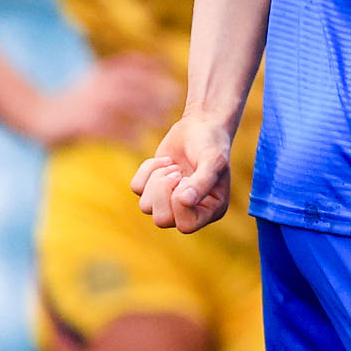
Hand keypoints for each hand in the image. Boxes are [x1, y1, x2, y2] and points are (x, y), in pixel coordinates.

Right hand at [23, 53, 180, 148]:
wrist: (39, 115)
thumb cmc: (76, 99)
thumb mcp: (97, 79)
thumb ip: (122, 74)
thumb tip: (158, 63)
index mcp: (101, 74)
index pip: (131, 64)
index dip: (152, 63)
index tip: (172, 67)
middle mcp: (96, 86)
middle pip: (130, 85)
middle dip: (153, 90)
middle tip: (174, 99)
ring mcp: (88, 105)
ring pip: (121, 106)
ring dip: (144, 113)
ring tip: (162, 121)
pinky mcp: (81, 124)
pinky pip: (107, 130)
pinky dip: (125, 136)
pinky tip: (139, 142)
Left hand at [133, 113, 234, 232]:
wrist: (200, 125)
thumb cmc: (212, 143)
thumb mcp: (213, 161)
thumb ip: (202, 182)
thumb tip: (184, 201)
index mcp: (211, 210)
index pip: (186, 226)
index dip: (179, 204)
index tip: (186, 178)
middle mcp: (191, 210)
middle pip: (161, 220)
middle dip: (164, 192)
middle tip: (177, 171)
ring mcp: (170, 201)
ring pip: (145, 207)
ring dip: (157, 179)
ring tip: (173, 165)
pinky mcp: (153, 188)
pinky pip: (137, 188)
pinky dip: (147, 170)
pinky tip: (165, 160)